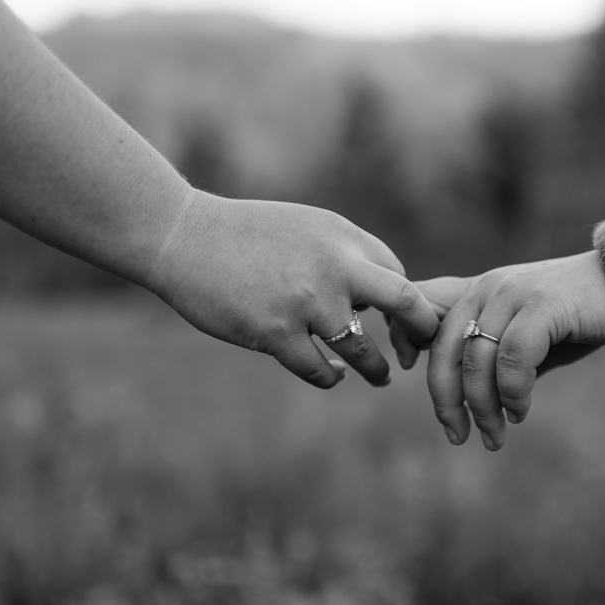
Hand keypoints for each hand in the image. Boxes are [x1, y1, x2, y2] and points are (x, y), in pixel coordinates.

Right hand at [147, 191, 437, 387]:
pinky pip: (318, 370)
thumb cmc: (246, 234)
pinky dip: (330, 377)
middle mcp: (334, 266)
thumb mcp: (307, 227)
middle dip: (422, 332)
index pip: (398, 278)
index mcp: (344, 237)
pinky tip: (333, 375)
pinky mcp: (274, 332)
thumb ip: (345, 256)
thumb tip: (378, 299)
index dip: (410, 307)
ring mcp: (306, 302)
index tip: (408, 327)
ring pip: (362, 350)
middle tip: (422, 353)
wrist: (182, 236)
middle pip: (405, 302)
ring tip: (380, 377)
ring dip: (374, 369)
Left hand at [397, 251, 604, 449]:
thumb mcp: (525, 336)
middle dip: (447, 402)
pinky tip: (521, 410)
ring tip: (496, 434)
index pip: (422, 312)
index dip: (406, 343)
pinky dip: (512, 392)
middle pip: (444, 351)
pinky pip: (513, 358)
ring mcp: (513, 293)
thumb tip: (465, 398)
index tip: (411, 375)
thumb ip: (493, 356)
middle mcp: (487, 288)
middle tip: (458, 436)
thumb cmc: (577, 317)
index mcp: (477, 292)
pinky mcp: (542, 304)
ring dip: (484, 408)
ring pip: (476, 361)